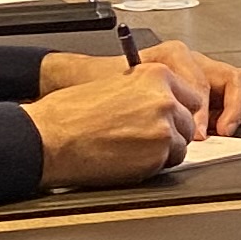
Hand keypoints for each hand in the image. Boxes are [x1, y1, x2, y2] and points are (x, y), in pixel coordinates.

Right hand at [26, 60, 204, 183]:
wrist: (50, 137)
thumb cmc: (71, 112)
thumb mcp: (115, 84)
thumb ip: (146, 90)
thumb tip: (165, 102)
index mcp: (156, 75)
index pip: (190, 95)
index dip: (177, 110)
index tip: (167, 117)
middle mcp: (165, 99)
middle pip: (188, 121)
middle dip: (172, 130)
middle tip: (144, 136)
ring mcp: (163, 129)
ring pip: (180, 144)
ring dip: (163, 149)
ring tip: (132, 147)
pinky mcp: (156, 156)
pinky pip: (167, 163)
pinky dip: (152, 164)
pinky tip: (128, 158)